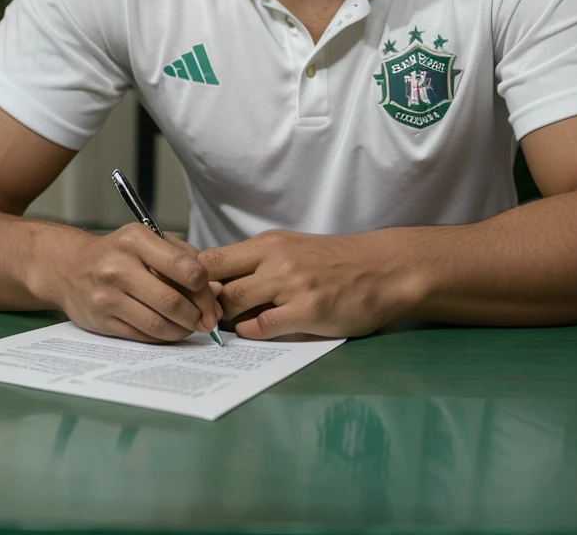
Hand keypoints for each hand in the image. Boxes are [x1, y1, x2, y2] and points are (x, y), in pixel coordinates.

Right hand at [50, 224, 222, 342]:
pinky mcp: (102, 321)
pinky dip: (164, 337)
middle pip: (172, 301)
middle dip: (199, 315)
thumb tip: (216, 290)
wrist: (69, 267)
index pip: (184, 268)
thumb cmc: (120, 253)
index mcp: (136, 240)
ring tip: (192, 327)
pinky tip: (171, 331)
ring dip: (183, 330)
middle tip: (210, 321)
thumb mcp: (150, 241)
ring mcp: (107, 296)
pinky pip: (143, 335)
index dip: (205, 287)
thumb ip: (184, 259)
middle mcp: (119, 267)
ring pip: (158, 323)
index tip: (214, 295)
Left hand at [198, 229, 411, 339]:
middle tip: (205, 319)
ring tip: (229, 328)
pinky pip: (261, 327)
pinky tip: (256, 333)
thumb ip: (258, 263)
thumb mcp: (292, 250)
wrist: (382, 270)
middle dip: (205, 304)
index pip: (211, 258)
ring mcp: (291, 285)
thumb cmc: (336, 263)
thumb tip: (217, 284)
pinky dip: (251, 334)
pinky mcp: (308, 311)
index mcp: (268, 243)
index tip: (193, 297)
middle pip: (216, 281)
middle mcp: (275, 259)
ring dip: (226, 320)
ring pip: (234, 303)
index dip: (195, 281)